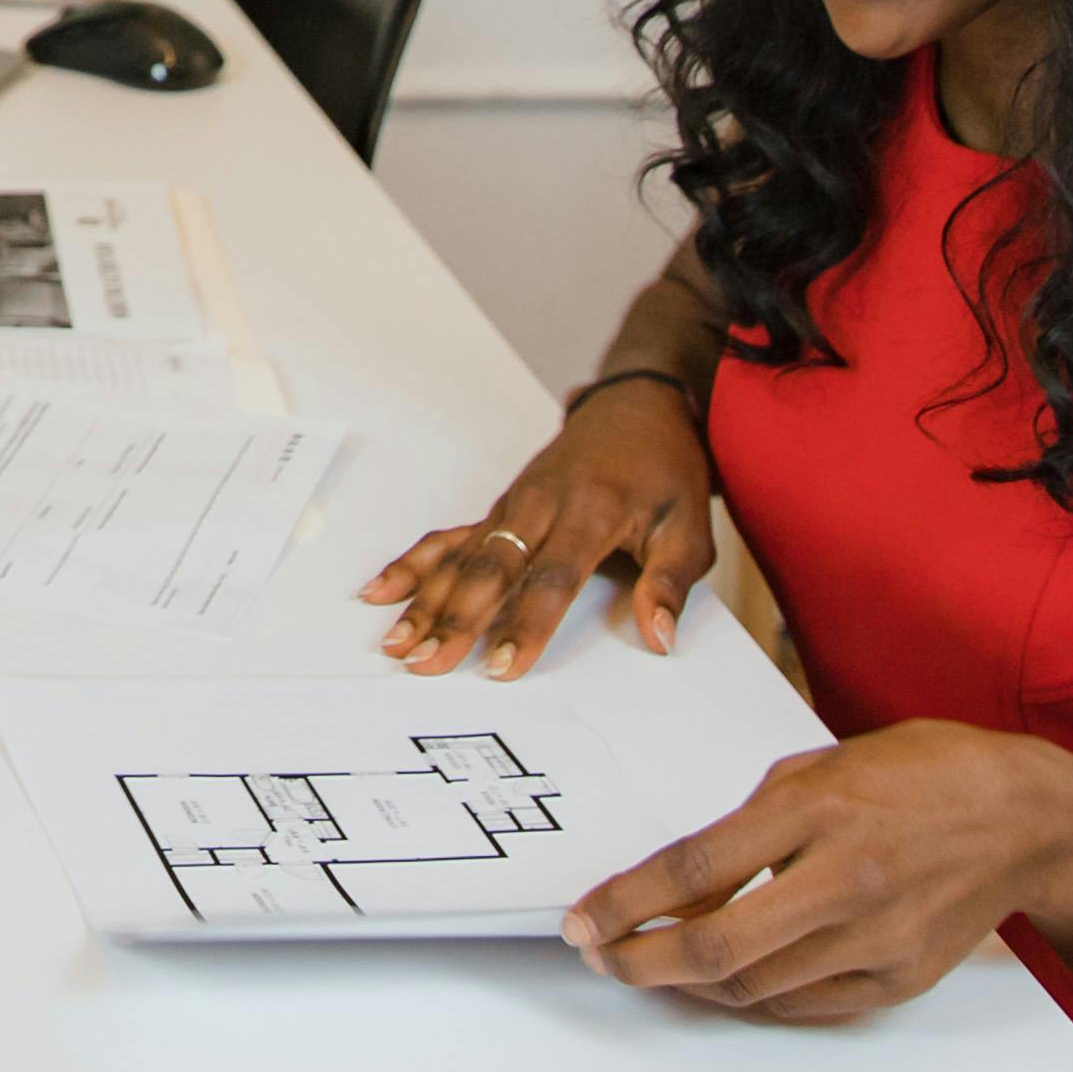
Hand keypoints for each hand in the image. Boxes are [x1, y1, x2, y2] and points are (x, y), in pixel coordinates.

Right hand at [364, 377, 715, 675]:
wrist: (635, 407)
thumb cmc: (664, 469)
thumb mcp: (690, 526)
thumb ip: (671, 582)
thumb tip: (659, 637)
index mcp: (593, 511)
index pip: (553, 577)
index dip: (527, 623)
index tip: (504, 664)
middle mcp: (542, 504)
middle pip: (491, 568)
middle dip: (456, 620)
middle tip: (428, 663)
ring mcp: (514, 505)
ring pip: (461, 557)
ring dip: (425, 599)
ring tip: (397, 642)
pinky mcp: (501, 508)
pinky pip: (450, 537)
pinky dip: (414, 563)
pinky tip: (382, 590)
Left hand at [564, 723, 1072, 1021]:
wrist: (1025, 819)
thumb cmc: (919, 774)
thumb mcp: (819, 767)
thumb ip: (749, 825)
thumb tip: (683, 885)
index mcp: (817, 808)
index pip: (695, 869)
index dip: (627, 902)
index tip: (583, 919)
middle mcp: (845, 878)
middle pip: (717, 947)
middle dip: (640, 962)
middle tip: (600, 957)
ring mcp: (876, 936)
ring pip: (755, 986)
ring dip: (688, 983)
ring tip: (651, 962)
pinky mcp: (899, 978)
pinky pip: (803, 1004)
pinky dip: (751, 996)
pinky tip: (721, 978)